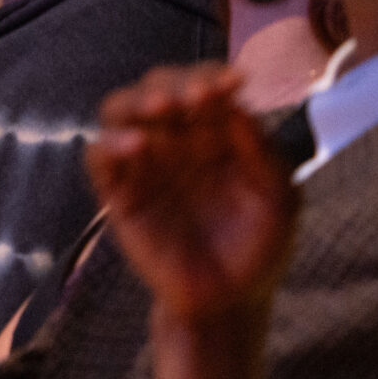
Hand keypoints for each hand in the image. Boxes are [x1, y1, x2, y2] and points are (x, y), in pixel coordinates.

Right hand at [87, 65, 298, 322]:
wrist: (229, 302)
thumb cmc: (259, 247)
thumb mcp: (278, 199)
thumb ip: (262, 154)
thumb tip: (238, 106)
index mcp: (213, 132)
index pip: (202, 86)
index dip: (212, 76)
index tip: (232, 82)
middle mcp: (173, 139)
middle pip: (155, 87)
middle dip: (173, 83)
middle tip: (194, 96)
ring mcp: (142, 163)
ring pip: (118, 110)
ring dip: (135, 101)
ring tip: (159, 110)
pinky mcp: (117, 192)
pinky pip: (98, 155)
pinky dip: (111, 144)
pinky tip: (137, 147)